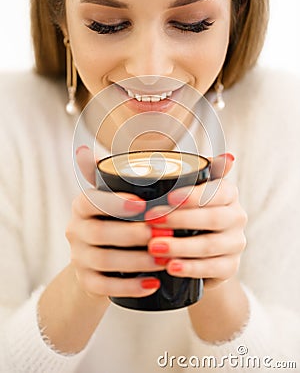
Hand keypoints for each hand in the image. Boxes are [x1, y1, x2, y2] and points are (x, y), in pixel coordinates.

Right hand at [66, 146, 163, 299]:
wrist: (99, 260)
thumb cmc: (121, 220)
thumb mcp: (124, 198)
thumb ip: (141, 176)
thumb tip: (204, 153)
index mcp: (82, 205)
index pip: (91, 200)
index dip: (115, 202)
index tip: (142, 204)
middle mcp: (75, 229)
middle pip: (99, 232)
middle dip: (133, 234)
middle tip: (164, 235)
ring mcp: (78, 257)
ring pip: (104, 260)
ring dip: (137, 261)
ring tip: (165, 260)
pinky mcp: (86, 281)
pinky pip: (104, 287)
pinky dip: (130, 287)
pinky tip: (153, 285)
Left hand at [145, 154, 247, 288]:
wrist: (196, 251)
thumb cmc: (186, 213)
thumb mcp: (186, 191)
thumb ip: (195, 171)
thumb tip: (224, 156)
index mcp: (228, 194)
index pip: (217, 191)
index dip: (194, 195)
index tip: (168, 198)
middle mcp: (237, 217)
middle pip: (214, 218)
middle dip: (181, 220)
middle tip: (151, 221)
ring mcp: (235, 244)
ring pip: (210, 245)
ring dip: (181, 246)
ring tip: (154, 247)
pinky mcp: (230, 267)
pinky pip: (213, 269)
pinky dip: (190, 268)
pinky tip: (170, 267)